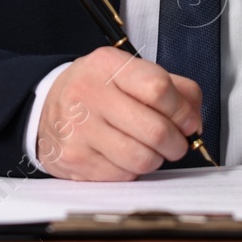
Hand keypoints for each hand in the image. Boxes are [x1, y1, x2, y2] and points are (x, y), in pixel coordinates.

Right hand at [34, 46, 203, 180]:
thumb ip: (172, 88)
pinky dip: (133, 170)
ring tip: (150, 149)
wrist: (47, 108)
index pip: (158, 88)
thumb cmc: (97, 90)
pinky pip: (124, 175)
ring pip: (142, 159)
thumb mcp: (130, 73)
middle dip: (177, 143)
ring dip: (157, 159)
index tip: (188, 121)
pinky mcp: (76, 159)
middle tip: (176, 142)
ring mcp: (79, 129)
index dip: (183, 111)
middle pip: (155, 129)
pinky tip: (123, 156)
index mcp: (107, 65)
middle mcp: (88, 94)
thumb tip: (194, 120)